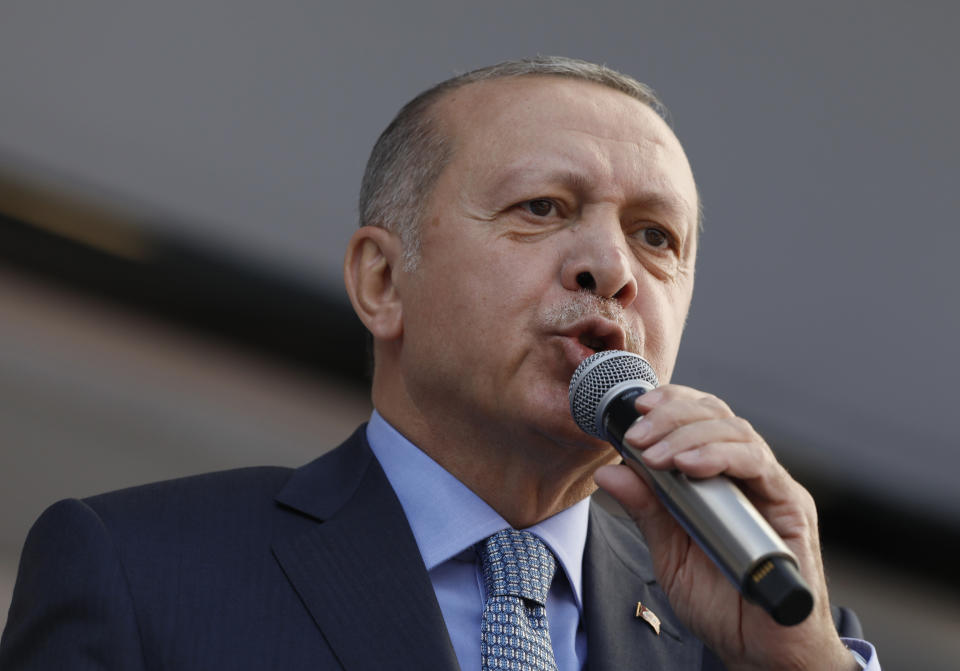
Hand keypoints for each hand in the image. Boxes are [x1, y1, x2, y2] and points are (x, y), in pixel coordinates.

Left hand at [593, 384, 856, 670]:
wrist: (761, 651)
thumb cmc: (721, 601)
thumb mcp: (669, 552)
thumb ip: (646, 510)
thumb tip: (609, 471)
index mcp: (720, 477)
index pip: (698, 419)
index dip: (669, 406)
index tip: (634, 410)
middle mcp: (749, 474)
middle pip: (715, 415)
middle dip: (671, 416)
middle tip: (637, 434)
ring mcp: (771, 487)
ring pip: (736, 431)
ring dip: (689, 434)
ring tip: (655, 453)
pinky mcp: (791, 506)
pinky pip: (759, 465)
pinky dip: (720, 456)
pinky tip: (689, 466)